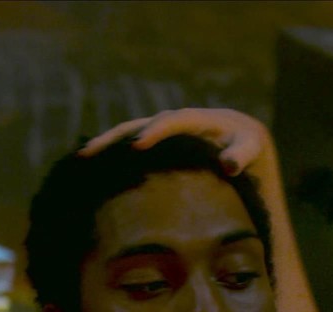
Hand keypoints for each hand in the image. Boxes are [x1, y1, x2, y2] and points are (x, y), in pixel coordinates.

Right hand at [78, 108, 271, 176]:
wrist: (239, 141)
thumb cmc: (246, 147)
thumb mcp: (250, 149)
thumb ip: (242, 154)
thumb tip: (228, 165)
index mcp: (195, 119)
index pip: (172, 121)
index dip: (155, 131)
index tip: (139, 147)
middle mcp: (171, 122)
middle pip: (137, 126)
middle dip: (114, 138)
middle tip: (90, 152)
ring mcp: (157, 133)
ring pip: (125, 136)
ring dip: (104, 146)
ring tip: (81, 159)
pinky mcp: (151, 146)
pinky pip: (126, 148)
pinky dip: (110, 156)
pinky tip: (90, 170)